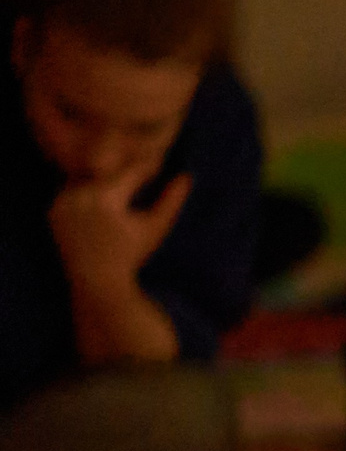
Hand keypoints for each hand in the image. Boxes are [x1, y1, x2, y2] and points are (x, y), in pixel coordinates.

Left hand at [49, 163, 191, 290]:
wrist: (97, 281)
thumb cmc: (132, 256)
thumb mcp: (155, 227)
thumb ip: (171, 200)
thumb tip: (186, 176)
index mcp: (105, 195)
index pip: (130, 170)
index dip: (147, 168)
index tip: (159, 170)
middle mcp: (79, 193)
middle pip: (108, 173)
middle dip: (124, 176)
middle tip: (139, 182)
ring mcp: (62, 201)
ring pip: (89, 180)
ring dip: (103, 184)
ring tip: (118, 196)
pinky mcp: (53, 209)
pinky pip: (72, 193)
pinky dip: (85, 196)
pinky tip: (98, 210)